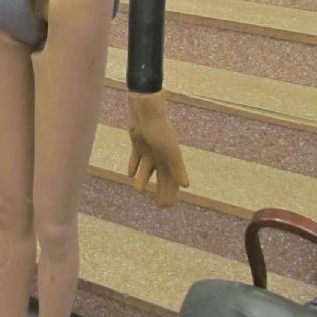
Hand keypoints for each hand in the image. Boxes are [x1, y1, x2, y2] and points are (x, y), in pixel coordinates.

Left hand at [127, 89, 188, 206]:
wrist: (146, 110)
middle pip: (163, 176)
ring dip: (144, 179)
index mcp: (172, 157)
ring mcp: (150, 148)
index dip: (171, 193)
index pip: (173, 179)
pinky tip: (130, 175)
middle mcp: (162, 154)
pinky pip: (136, 157)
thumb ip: (177, 168)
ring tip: (139, 190)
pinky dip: (134, 166)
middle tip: (159, 205)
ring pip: (148, 168)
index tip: (168, 206)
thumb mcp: (170, 151)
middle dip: (161, 190)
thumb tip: (186, 186)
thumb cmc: (160, 131)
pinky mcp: (138, 142)